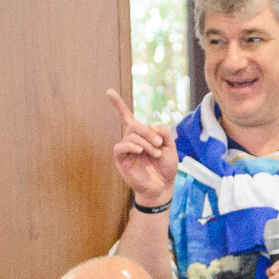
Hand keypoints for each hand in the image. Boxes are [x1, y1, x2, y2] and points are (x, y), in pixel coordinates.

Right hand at [107, 90, 177, 205]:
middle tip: (159, 143)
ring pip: (131, 136)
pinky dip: (132, 146)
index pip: (126, 116)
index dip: (118, 104)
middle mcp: (131, 140)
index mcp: (141, 135)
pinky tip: (140, 151)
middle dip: (148, 131)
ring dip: (146, 143)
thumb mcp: (170, 146)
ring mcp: (125, 150)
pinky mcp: (121, 160)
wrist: (162, 187)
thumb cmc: (166, 167)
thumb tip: (150, 126)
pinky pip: (121, 147)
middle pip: (134, 124)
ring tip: (156, 154)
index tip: (108, 91)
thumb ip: (163, 132)